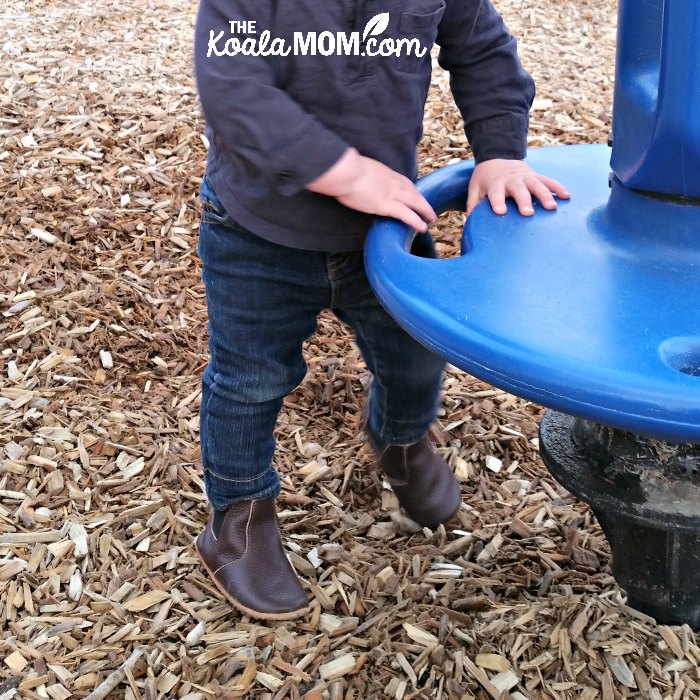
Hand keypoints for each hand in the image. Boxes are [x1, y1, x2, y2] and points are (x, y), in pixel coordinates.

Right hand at [307, 148, 435, 230]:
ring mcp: (391, 194)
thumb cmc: (344, 168)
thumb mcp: (357, 168)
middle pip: (412, 191)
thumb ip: (362, 174)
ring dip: (424, 210)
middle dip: (422, 200)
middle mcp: (392, 182)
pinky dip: (415, 221)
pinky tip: (422, 227)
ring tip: (431, 219)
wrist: (345, 170)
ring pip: (414, 202)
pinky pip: (405, 214)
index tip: (416, 195)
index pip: (403, 181)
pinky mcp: (386, 205)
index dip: (411, 189)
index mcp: (385, 172)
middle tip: (429, 209)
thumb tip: (356, 179)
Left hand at [466, 158, 570, 216]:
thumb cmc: (485, 179)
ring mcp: (526, 177)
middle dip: (524, 200)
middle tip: (528, 212)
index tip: (500, 211)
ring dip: (545, 195)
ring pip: (537, 185)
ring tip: (552, 207)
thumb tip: (471, 221)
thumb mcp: (475, 188)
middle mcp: (512, 180)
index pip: (495, 193)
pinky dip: (558, 187)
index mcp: (496, 184)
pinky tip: (567, 196)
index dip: (497, 202)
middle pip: (519, 190)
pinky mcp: (536, 176)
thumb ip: (473, 204)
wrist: (497, 156)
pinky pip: (549, 181)